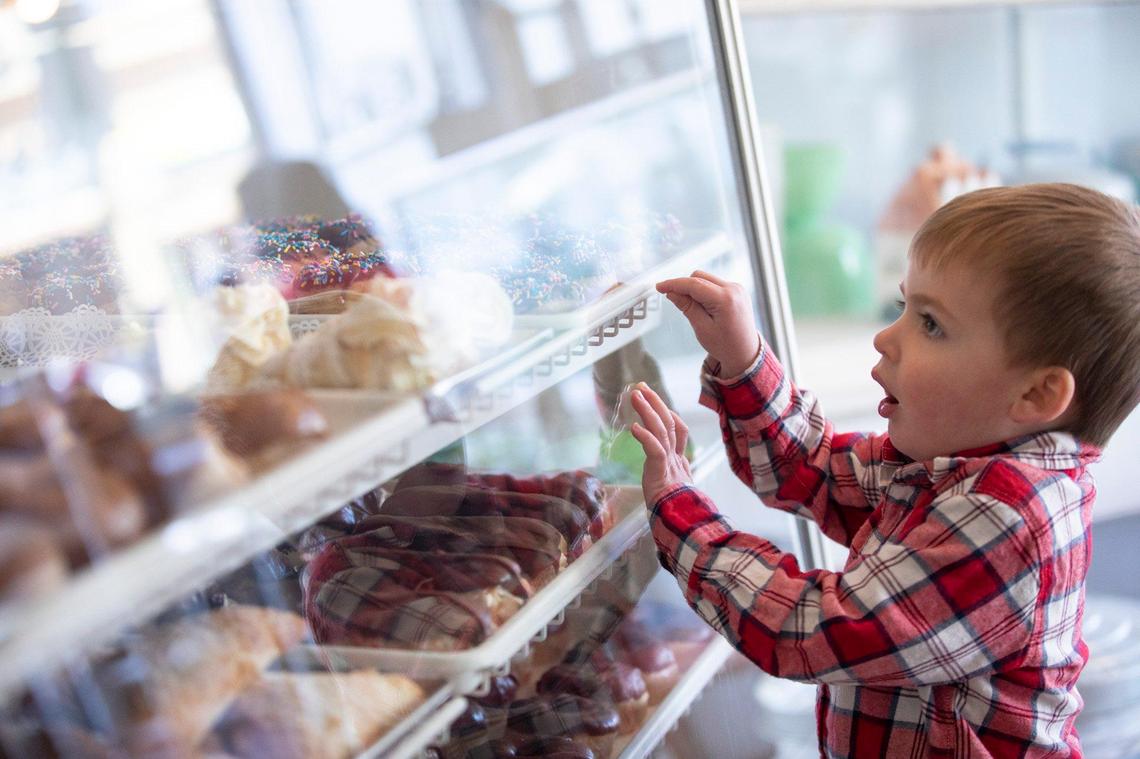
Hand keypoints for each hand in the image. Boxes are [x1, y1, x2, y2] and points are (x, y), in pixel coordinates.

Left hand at [628, 382, 693, 504]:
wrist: (683, 526)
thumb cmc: (677, 512)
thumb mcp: (676, 490)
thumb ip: (674, 478)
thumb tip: (676, 469)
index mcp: (679, 462)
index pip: (677, 430)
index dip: (668, 413)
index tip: (655, 401)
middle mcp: (676, 459)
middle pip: (668, 423)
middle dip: (655, 403)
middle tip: (641, 386)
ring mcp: (671, 464)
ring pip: (661, 430)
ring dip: (648, 410)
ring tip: (635, 395)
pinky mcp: (662, 472)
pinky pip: (655, 450)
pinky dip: (645, 437)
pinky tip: (634, 427)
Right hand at [657, 270, 760, 376]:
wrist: (745, 353)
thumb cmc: (725, 345)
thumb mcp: (702, 328)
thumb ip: (687, 307)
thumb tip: (672, 292)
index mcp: (725, 299)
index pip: (693, 284)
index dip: (674, 284)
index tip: (660, 287)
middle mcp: (734, 289)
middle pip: (699, 277)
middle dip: (685, 287)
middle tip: (676, 302)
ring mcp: (737, 288)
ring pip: (706, 279)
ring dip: (695, 289)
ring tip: (696, 311)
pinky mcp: (737, 291)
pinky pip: (714, 284)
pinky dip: (704, 292)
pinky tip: (705, 308)